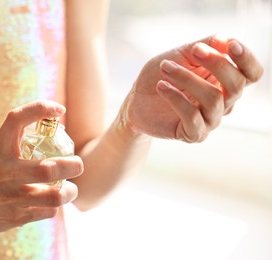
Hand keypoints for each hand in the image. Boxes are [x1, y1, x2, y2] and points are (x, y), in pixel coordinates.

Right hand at [0, 101, 82, 232]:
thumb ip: (20, 138)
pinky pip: (47, 212)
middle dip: (72, 166)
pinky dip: (54, 207)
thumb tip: (57, 124)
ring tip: (71, 189)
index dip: (39, 109)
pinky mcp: (13, 217)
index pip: (16, 120)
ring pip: (53, 197)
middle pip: (47, 170)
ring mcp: (8, 197)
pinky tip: (52, 203)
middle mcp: (3, 172)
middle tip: (78, 164)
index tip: (59, 110)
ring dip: (69, 192)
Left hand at [122, 35, 262, 141]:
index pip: (251, 74)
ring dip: (188, 78)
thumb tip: (225, 39)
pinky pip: (192, 116)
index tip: (230, 44)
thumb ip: (206, 46)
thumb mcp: (183, 54)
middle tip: (194, 50)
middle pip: (236, 85)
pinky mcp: (193, 133)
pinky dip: (176, 98)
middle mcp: (224, 102)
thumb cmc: (162, 75)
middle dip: (217, 64)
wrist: (137, 99)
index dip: (246, 59)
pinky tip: (161, 86)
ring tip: (165, 67)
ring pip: (213, 99)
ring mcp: (210, 120)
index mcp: (225, 81)